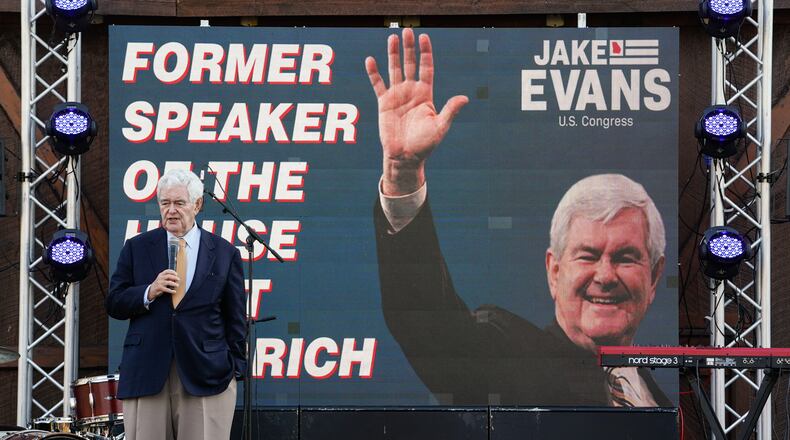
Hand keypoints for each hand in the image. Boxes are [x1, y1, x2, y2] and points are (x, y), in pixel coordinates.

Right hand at [148, 269, 179, 300]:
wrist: (151, 289)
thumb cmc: (159, 283)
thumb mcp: (162, 278)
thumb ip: (167, 277)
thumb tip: (176, 278)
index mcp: (161, 274)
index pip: (167, 271)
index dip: (172, 272)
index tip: (176, 274)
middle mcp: (160, 278)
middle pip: (168, 276)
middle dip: (174, 277)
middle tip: (178, 279)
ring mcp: (159, 283)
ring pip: (168, 282)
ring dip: (173, 284)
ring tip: (177, 285)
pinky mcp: (159, 288)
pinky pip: (166, 289)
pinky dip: (171, 290)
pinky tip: (174, 291)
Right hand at [365, 28, 467, 195]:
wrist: (405, 157)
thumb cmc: (425, 145)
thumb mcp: (440, 127)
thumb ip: (450, 111)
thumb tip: (464, 98)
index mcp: (426, 94)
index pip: (426, 68)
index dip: (425, 53)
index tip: (424, 37)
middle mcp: (411, 92)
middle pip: (410, 64)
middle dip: (409, 48)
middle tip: (407, 31)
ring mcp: (397, 96)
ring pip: (394, 70)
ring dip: (393, 54)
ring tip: (392, 38)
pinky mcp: (384, 103)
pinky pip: (378, 85)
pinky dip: (374, 73)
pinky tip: (371, 60)